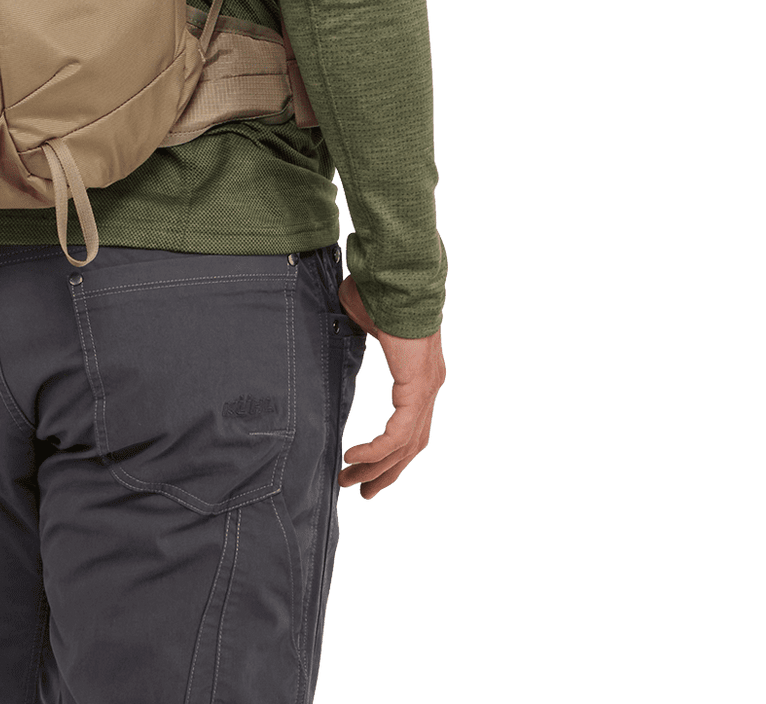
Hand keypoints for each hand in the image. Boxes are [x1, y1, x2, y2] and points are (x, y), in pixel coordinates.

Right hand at [337, 276, 444, 501]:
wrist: (397, 275)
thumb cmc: (379, 291)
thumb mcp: (363, 320)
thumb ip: (357, 337)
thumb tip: (336, 335)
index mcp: (420, 375)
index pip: (411, 427)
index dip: (391, 452)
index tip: (366, 467)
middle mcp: (429, 387)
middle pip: (411, 446)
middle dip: (385, 472)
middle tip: (361, 491)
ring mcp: (427, 389)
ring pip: (405, 447)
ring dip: (377, 469)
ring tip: (351, 483)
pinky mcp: (417, 388)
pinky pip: (397, 434)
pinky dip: (376, 450)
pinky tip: (354, 457)